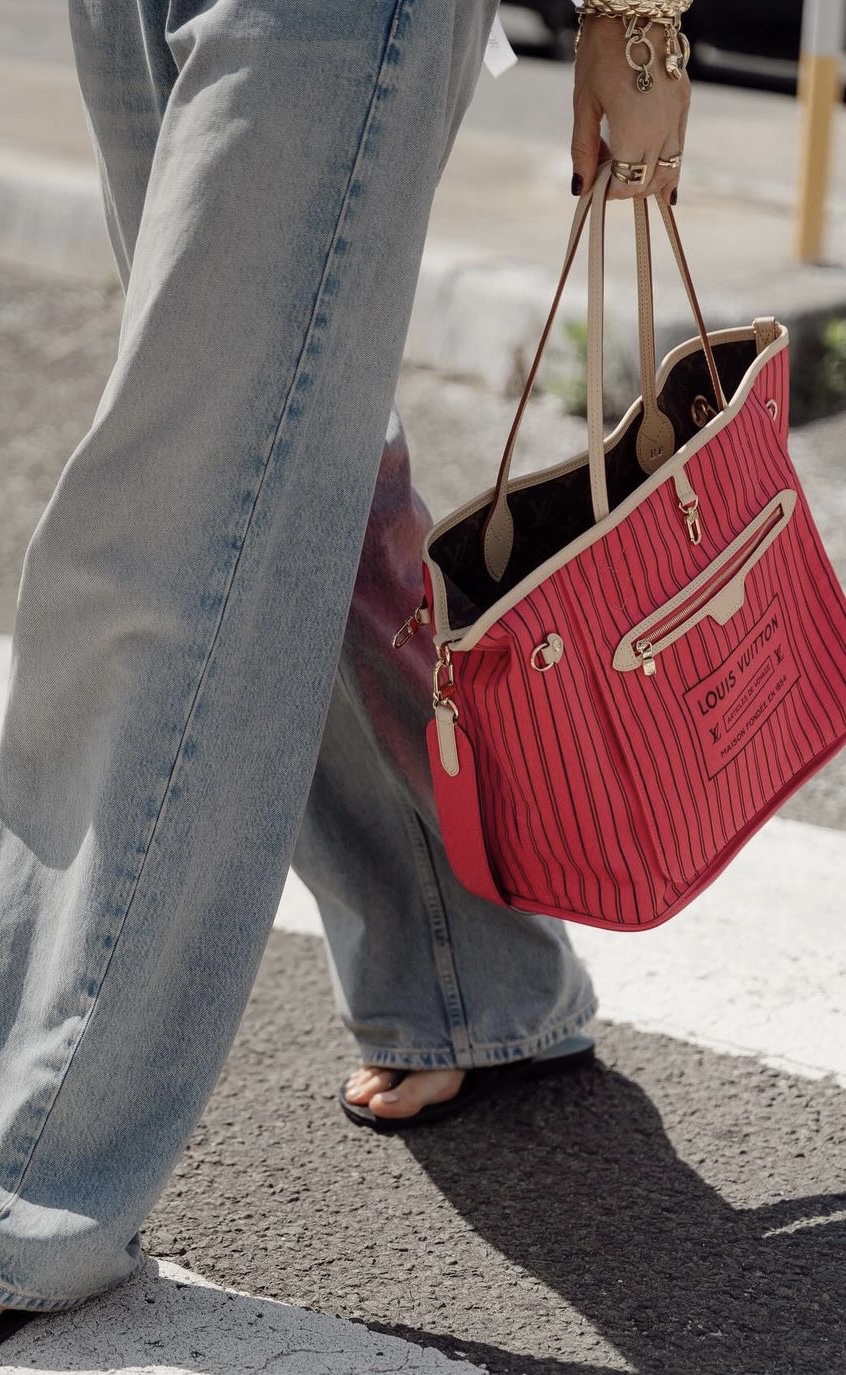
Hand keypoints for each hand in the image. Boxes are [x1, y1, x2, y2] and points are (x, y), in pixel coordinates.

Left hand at [571, 16, 689, 203]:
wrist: (633, 12)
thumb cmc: (601, 54)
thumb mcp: (584, 104)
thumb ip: (584, 149)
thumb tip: (581, 187)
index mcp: (633, 129)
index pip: (625, 181)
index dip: (609, 191)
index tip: (595, 185)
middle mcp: (661, 127)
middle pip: (648, 180)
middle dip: (626, 187)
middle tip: (607, 178)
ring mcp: (677, 116)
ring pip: (669, 168)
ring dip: (648, 180)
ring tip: (628, 173)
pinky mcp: (684, 104)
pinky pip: (680, 147)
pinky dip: (669, 166)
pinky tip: (662, 181)